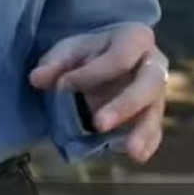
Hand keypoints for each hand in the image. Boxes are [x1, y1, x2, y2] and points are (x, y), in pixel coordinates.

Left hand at [28, 24, 168, 162]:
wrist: (105, 58)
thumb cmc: (88, 52)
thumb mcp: (69, 50)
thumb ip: (55, 63)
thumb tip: (36, 78)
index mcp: (136, 38)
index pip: (119, 58)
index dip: (91, 73)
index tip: (63, 85)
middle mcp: (155, 64)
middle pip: (149, 83)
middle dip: (125, 105)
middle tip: (99, 124)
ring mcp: (157, 91)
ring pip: (155, 110)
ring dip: (143, 130)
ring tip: (132, 152)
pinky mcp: (154, 113)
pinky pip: (156, 129)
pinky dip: (148, 142)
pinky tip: (138, 156)